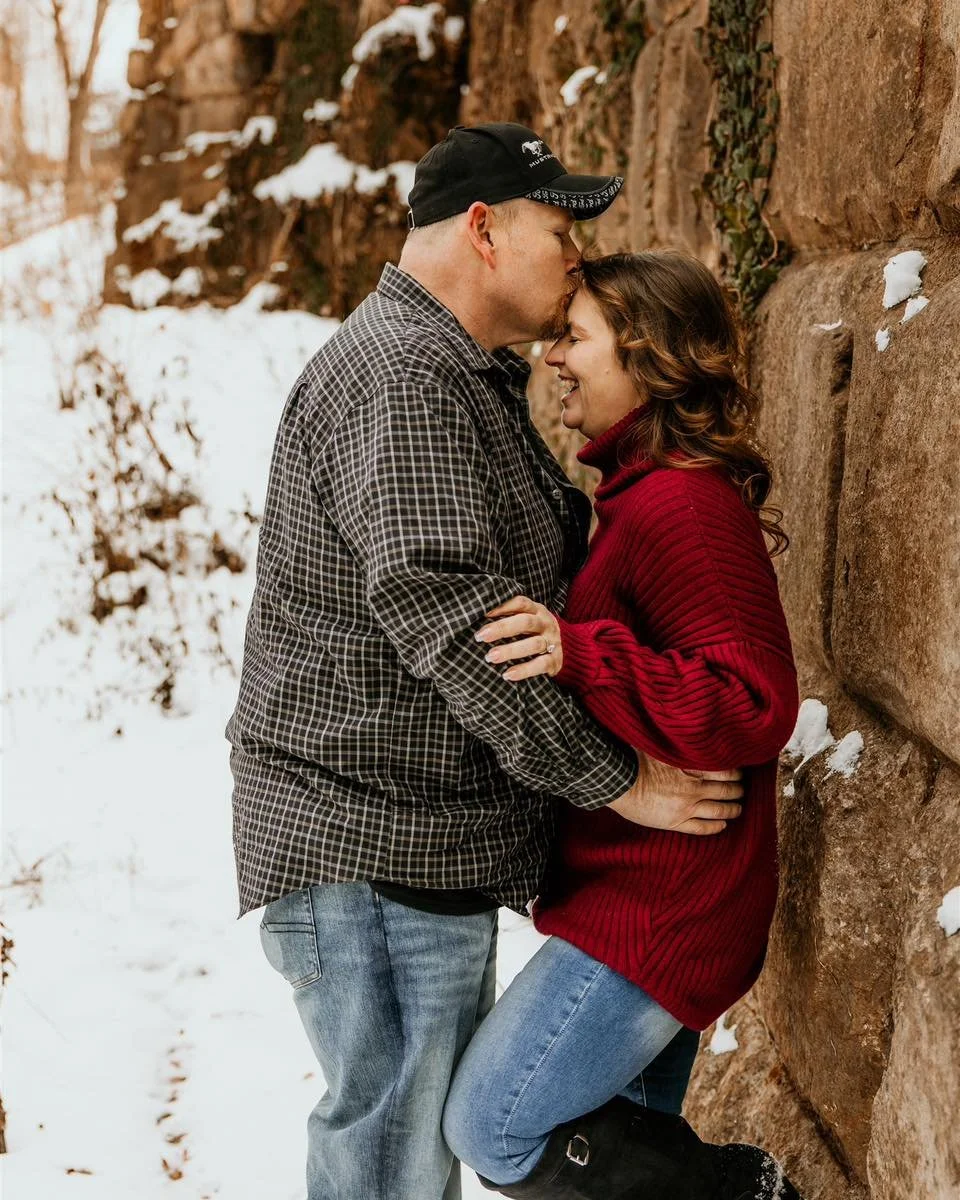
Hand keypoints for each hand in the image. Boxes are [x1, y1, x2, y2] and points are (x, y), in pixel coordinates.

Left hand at [476, 596, 562, 680]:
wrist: (570, 648)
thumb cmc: (534, 632)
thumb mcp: (526, 619)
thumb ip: (508, 617)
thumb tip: (476, 618)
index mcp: (536, 610)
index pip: (520, 603)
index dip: (502, 606)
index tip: (483, 613)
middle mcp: (545, 623)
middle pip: (525, 622)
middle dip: (502, 628)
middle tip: (480, 636)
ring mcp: (552, 641)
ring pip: (533, 644)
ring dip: (510, 651)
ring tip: (490, 657)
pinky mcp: (555, 660)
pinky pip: (541, 664)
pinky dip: (524, 670)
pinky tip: (507, 674)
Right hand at [608, 752, 743, 835]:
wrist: (617, 782)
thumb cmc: (634, 760)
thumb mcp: (659, 746)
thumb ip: (677, 746)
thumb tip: (687, 737)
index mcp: (690, 768)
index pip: (723, 771)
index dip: (734, 773)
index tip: (738, 772)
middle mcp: (692, 788)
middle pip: (724, 791)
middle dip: (737, 791)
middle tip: (742, 790)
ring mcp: (685, 807)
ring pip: (718, 811)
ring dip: (732, 810)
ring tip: (738, 808)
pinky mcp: (675, 822)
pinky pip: (701, 828)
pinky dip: (715, 826)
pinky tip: (722, 824)